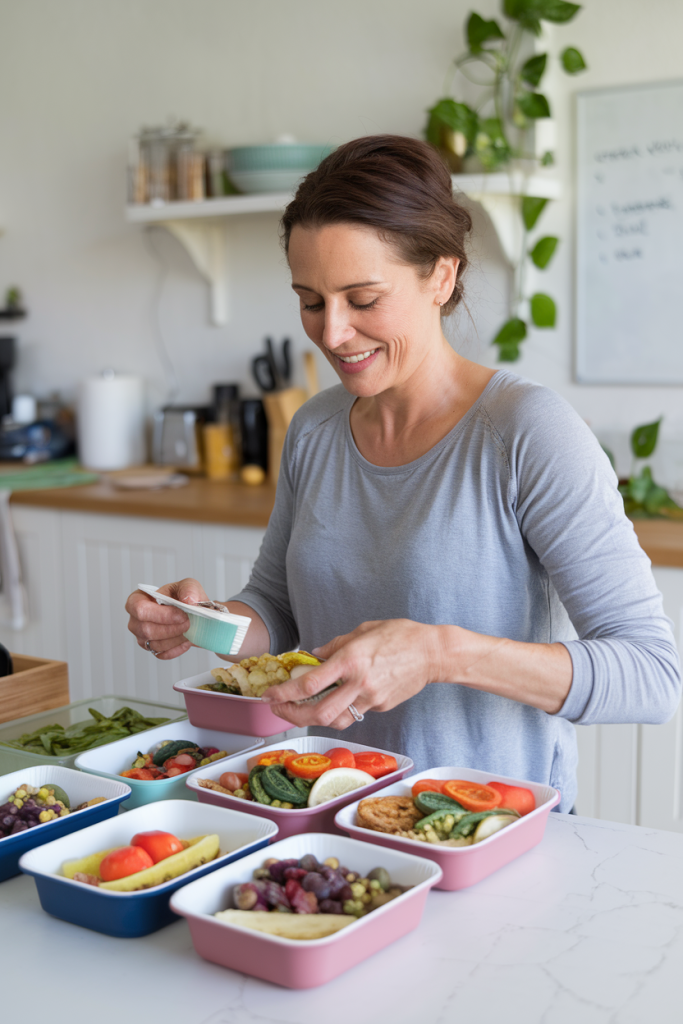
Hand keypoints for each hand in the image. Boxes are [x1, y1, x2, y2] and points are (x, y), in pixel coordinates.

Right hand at [126, 578, 207, 660]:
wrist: (190, 612)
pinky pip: (162, 654)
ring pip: (155, 644)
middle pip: (146, 630)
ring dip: (176, 639)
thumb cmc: (181, 596)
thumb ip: (189, 589)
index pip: (140, 609)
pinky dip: (176, 649)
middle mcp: (135, 620)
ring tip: (189, 631)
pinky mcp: (151, 649)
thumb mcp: (187, 586)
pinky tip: (186, 640)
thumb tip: (189, 600)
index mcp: (137, 599)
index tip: (182, 615)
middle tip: (188, 623)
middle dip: (171, 628)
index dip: (161, 615)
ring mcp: (141, 636)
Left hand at [261, 619, 441, 728]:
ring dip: (314, 718)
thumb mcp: (363, 630)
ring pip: (336, 720)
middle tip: (279, 709)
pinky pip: (355, 712)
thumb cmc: (400, 635)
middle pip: (319, 713)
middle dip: (293, 715)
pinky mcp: (381, 706)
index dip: (285, 693)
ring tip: (300, 710)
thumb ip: (336, 645)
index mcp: (351, 660)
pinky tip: (335, 698)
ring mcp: (372, 699)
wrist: (433, 653)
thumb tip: (316, 655)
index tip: (270, 695)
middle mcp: (359, 683)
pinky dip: (341, 708)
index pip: (310, 684)